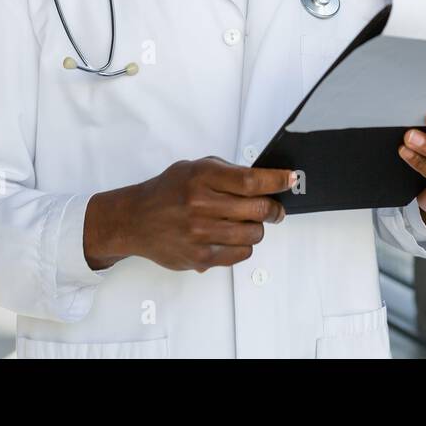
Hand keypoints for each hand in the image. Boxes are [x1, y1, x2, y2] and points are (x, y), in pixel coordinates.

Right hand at [84, 157, 294, 272]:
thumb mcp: (193, 168)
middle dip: (274, 209)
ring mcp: (200, 233)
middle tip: (275, 208)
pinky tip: (234, 237)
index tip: (291, 179)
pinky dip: (244, 246)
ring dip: (257, 228)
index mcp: (201, 178)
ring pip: (253, 234)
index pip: (251, 180)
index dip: (277, 180)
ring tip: (248, 223)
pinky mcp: (200, 257)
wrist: (135, 219)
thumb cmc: (166, 192)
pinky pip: (240, 254)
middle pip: (257, 209)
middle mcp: (200, 205)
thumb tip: (263, 179)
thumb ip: (226, 173)